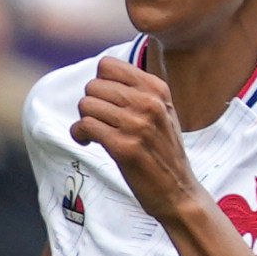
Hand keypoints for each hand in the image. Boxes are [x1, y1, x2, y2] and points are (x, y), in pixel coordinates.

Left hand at [68, 59, 196, 228]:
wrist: (178, 190)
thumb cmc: (163, 151)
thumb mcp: (162, 112)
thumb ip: (138, 92)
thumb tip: (101, 74)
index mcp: (157, 89)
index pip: (108, 65)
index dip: (98, 83)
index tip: (103, 101)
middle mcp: (149, 103)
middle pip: (93, 85)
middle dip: (90, 104)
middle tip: (98, 122)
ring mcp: (137, 124)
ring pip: (86, 105)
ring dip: (83, 120)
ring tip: (93, 134)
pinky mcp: (124, 147)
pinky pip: (85, 126)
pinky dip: (79, 134)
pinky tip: (89, 142)